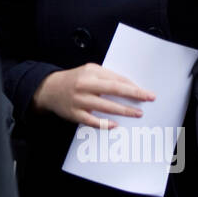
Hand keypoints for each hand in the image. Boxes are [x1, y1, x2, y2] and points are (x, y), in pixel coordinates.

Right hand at [32, 64, 155, 129]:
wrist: (49, 89)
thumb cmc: (73, 80)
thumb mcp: (89, 71)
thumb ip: (106, 76)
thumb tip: (128, 85)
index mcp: (90, 72)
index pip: (116, 79)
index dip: (132, 86)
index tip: (145, 92)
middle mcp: (85, 85)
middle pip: (113, 89)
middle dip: (133, 95)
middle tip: (148, 99)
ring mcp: (79, 100)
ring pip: (105, 106)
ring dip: (124, 110)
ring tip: (137, 113)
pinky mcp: (75, 114)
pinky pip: (92, 121)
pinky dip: (104, 124)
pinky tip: (115, 125)